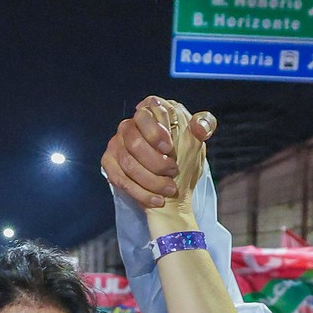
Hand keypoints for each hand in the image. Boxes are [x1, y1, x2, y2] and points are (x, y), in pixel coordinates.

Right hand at [101, 95, 216, 210]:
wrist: (172, 187)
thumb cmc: (184, 159)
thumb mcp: (197, 140)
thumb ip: (203, 126)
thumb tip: (199, 126)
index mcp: (150, 114)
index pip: (145, 113)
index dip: (155, 131)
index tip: (169, 147)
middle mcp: (129, 126)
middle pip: (134, 141)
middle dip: (155, 161)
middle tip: (173, 171)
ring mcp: (116, 144)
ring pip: (128, 163)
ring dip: (151, 180)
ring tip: (169, 189)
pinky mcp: (109, 163)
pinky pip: (121, 180)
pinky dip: (141, 192)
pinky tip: (157, 199)